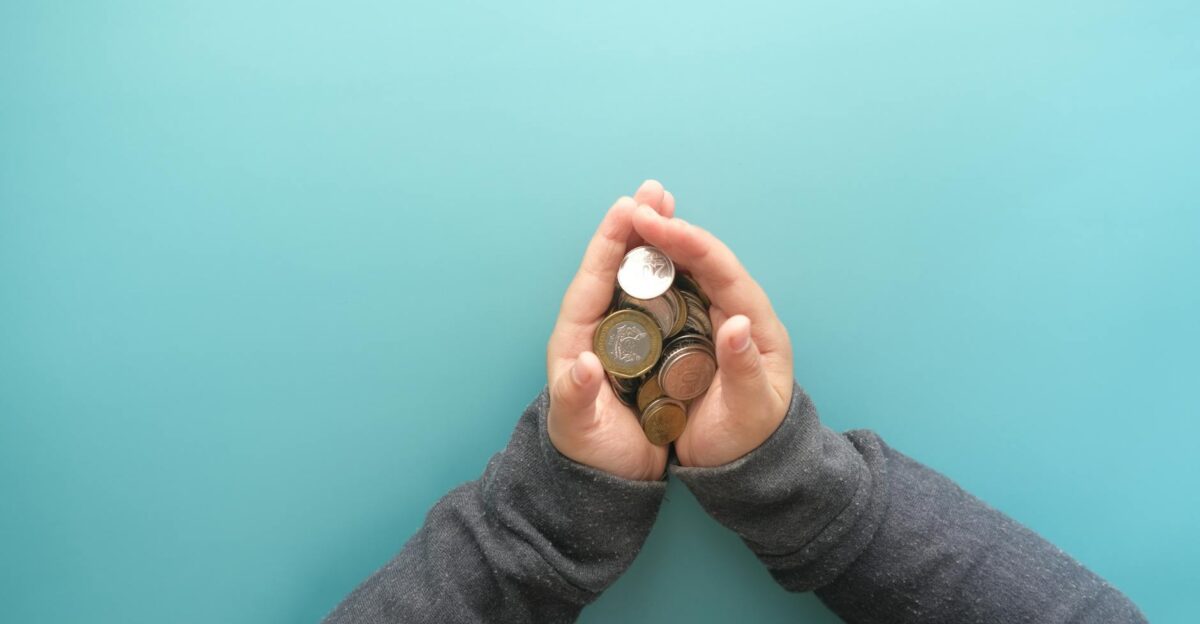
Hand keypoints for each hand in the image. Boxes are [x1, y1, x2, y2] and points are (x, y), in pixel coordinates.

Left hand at [545, 181, 676, 480]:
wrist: (607, 482)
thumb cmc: (588, 454)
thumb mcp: (578, 429)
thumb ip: (576, 397)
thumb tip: (583, 365)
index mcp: (575, 340)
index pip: (591, 280)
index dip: (608, 244)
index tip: (626, 209)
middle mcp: (597, 329)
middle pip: (615, 267)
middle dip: (635, 227)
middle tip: (656, 189)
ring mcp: (622, 336)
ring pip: (638, 277)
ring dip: (654, 241)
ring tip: (670, 205)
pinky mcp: (646, 348)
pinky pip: (659, 300)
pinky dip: (672, 272)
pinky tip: (687, 253)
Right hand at [631, 205, 793, 466]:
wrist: (750, 465)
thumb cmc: (750, 440)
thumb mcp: (750, 412)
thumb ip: (745, 367)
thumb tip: (738, 323)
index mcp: (757, 324)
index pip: (722, 270)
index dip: (689, 242)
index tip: (654, 223)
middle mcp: (739, 312)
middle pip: (704, 259)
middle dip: (670, 229)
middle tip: (635, 205)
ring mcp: (717, 320)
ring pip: (689, 269)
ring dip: (661, 241)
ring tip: (632, 215)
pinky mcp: (697, 333)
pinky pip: (676, 290)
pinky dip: (655, 268)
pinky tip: (632, 256)